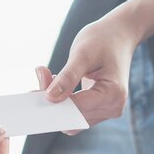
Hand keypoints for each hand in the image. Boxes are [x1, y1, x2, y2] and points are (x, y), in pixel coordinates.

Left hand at [36, 17, 136, 132]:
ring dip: (54, 99)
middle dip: (52, 99)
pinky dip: (61, 100)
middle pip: (72, 116)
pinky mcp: (98, 108)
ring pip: (70, 118)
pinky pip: (74, 112)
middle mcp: (113, 107)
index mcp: (113, 94)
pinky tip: (55, 80)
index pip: (76, 108)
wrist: (118, 35)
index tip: (34, 89)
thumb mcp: (83, 54)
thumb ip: (67, 77)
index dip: (54, 102)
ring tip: (47, 74)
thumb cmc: (103, 40)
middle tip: (41, 74)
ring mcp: (106, 110)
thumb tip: (51, 98)